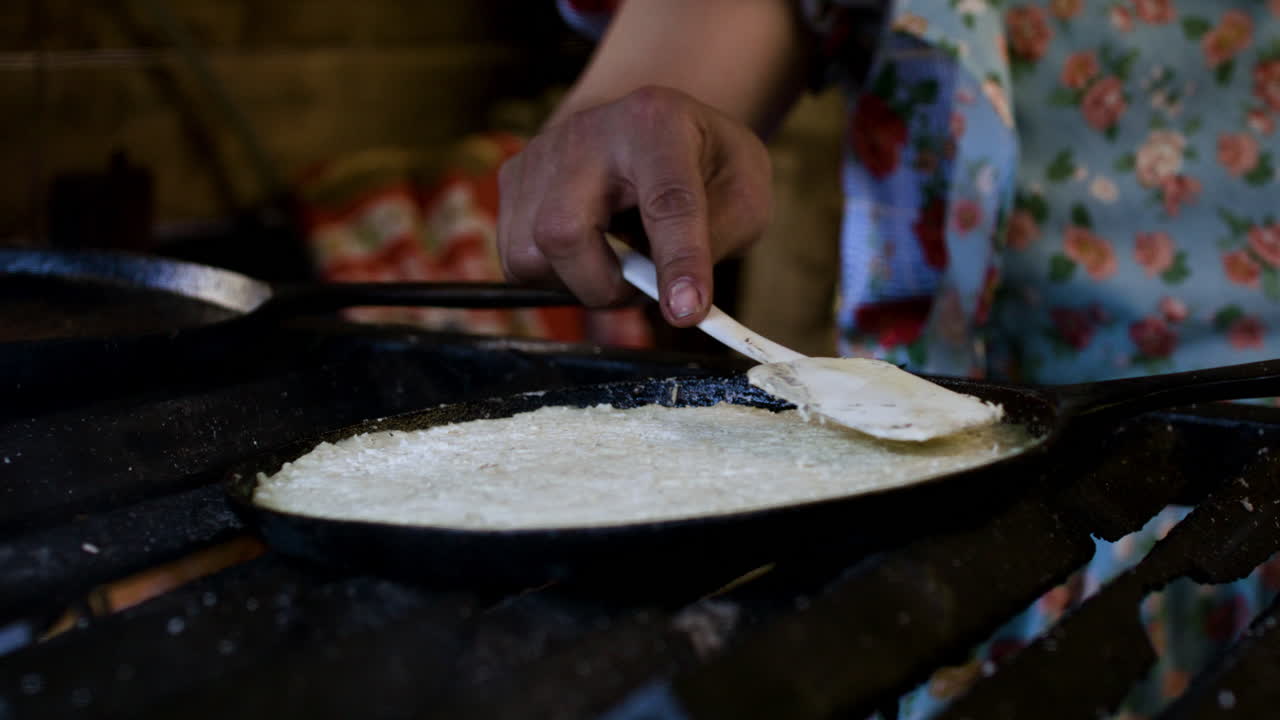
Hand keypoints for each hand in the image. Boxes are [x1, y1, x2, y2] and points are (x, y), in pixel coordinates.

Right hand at [497, 86, 771, 325]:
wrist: (648, 127)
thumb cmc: (701, 164)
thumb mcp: (742, 194)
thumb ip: (718, 240)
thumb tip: (679, 301)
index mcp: (658, 123)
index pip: (667, 202)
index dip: (678, 262)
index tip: (686, 311)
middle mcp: (588, 131)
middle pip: (565, 231)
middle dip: (603, 284)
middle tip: (640, 288)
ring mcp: (540, 154)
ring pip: (530, 254)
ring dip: (579, 284)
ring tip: (617, 265)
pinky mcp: (513, 179)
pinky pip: (516, 260)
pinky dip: (554, 276)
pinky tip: (588, 254)